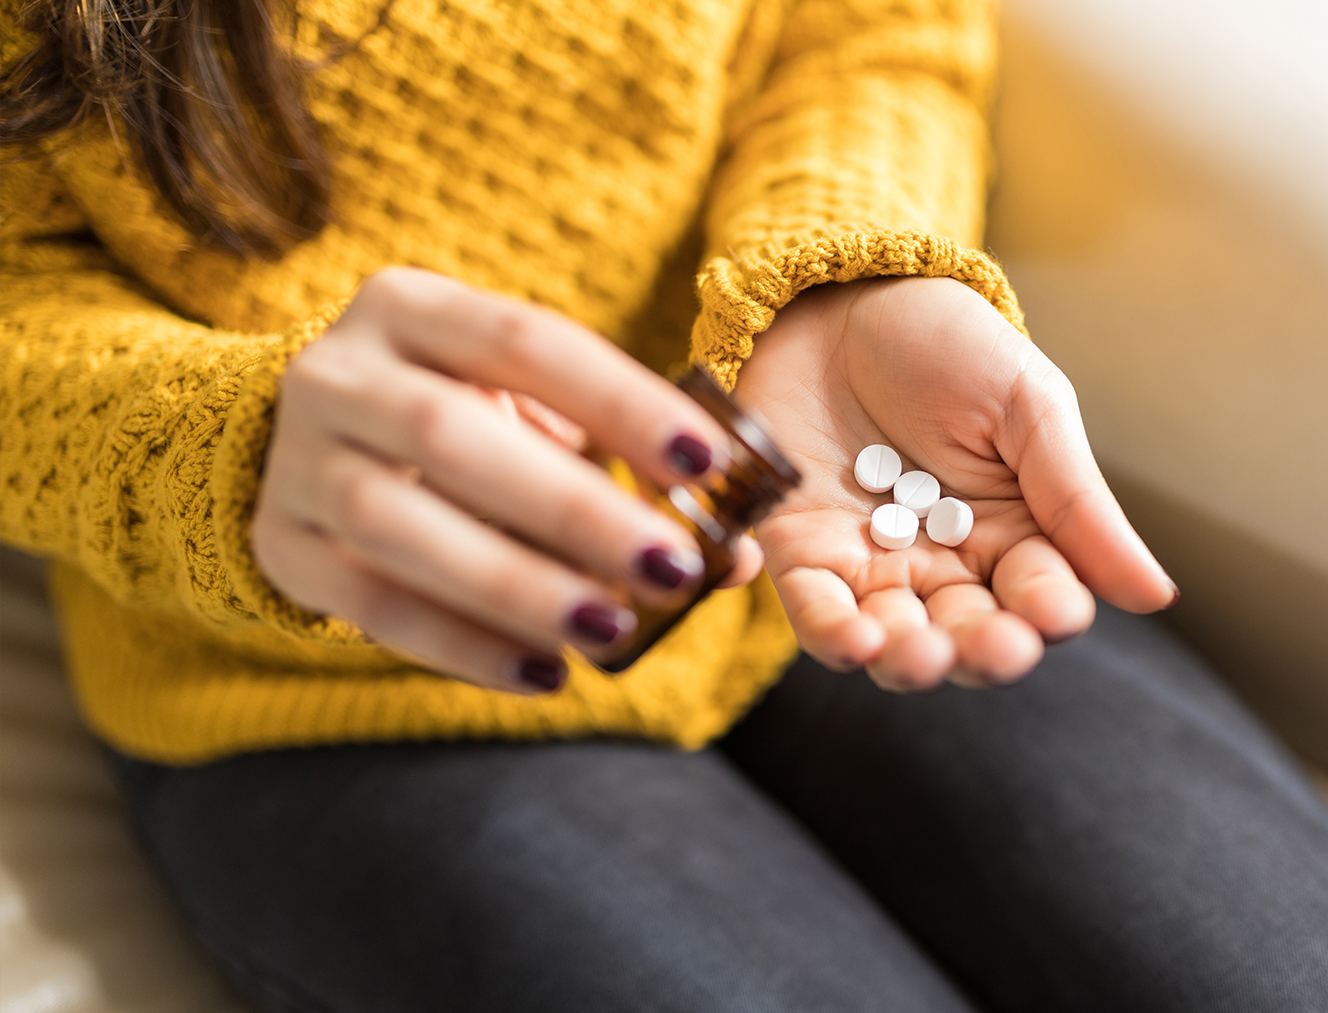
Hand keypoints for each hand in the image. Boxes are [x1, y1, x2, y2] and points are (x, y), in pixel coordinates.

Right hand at [253, 267, 760, 693]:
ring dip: (514, 585)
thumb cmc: (464, 419)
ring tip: (610, 630)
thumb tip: (738, 553)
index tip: (707, 461)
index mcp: (410, 308)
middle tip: (671, 566)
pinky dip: (463, 645)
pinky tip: (544, 673)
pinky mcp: (280, 548)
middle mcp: (336, 373)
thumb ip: (624, 460)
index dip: (618, 399)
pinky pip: (371, 606)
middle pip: (450, 437)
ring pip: (399, 525)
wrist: (308, 446)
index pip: (525, 339)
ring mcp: (296, 463)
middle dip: (571, 507)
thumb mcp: (531, 408)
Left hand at [735, 277, 1176, 691]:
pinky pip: (816, 609)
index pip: (1040, 595)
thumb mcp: (1029, 407)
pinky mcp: (799, 551)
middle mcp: (943, 564)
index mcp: (1013, 534)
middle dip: (983, 651)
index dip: (1049, 612)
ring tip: (923, 656)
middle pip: (970, 633)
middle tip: (996, 648)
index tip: (1058, 614)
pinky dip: (833, 635)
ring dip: (911, 660)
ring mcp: (869, 563)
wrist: (838, 291)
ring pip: (895, 640)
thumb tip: (1157, 596)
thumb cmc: (946, 344)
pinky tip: (856, 643)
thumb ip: (1079, 504)